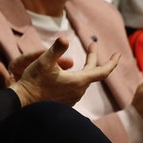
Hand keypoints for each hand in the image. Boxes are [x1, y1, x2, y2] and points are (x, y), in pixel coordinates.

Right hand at [0, 38, 118, 106]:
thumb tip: (65, 39)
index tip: (118, 54)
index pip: (103, 71)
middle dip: (92, 58)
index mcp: (78, 81)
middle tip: (92, 44)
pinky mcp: (66, 103)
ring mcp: (73, 98)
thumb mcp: (43, 62)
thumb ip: (55, 49)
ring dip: (83, 69)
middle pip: (92, 73)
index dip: (112, 62)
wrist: (24, 102)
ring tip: (78, 60)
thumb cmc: (34, 82)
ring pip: (83, 80)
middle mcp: (79, 91)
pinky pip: (75, 88)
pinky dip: (76, 78)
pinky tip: (68, 75)